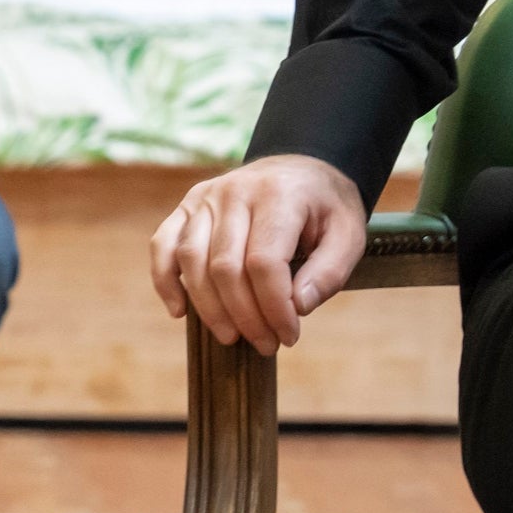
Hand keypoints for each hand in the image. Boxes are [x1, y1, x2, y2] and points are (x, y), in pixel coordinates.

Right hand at [148, 155, 370, 354]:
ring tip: (232, 337)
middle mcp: (235, 191)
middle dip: (245, 316)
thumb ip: (329, 272)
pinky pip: (163, 245)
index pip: (265, 262)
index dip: (274, 307)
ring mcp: (205, 197)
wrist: (301, 168)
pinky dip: (165, 281)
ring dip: (209, 308)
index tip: (289, 335)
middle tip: (266, 344)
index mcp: (279, 194)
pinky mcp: (187, 207)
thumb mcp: (349, 235)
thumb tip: (298, 307)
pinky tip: (179, 312)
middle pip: (225, 267)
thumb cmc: (325, 208)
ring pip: (191, 260)